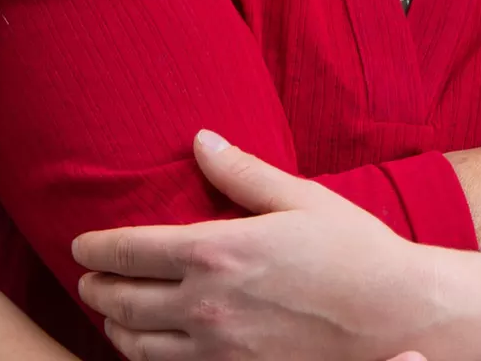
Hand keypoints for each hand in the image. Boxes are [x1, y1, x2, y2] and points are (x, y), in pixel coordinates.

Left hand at [72, 132, 480, 360]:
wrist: (399, 317)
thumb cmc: (355, 251)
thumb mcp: (299, 198)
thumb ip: (241, 172)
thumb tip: (201, 141)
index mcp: (218, 251)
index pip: (130, 250)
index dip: (96, 248)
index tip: (81, 245)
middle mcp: (207, 305)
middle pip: (121, 301)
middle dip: (95, 288)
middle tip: (87, 278)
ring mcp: (218, 350)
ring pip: (136, 346)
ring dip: (113, 329)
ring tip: (109, 314)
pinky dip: (145, 358)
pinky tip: (148, 346)